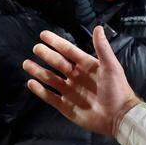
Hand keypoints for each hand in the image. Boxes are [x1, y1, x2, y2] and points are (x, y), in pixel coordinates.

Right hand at [22, 25, 140, 137]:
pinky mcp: (66, 107)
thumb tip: (98, 27)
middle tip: (36, 48)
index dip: (56, 42)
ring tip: (27, 64)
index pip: (68, 51)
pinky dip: (40, 91)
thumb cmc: (117, 90)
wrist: (119, 116)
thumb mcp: (111, 66)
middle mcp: (76, 77)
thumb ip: (102, 48)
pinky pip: (50, 97)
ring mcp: (70, 92)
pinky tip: (31, 83)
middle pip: (57, 63)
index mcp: (87, 66)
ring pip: (50, 79)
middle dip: (46, 55)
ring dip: (38, 71)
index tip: (44, 35)